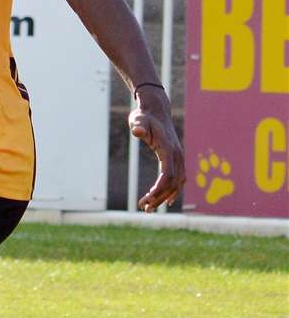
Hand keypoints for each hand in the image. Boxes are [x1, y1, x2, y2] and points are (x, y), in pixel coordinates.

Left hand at [128, 86, 184, 210]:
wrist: (156, 109)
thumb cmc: (144, 116)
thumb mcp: (138, 120)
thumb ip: (139, 126)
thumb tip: (138, 131)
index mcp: (168, 148)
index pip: (168, 174)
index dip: (159, 189)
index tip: (147, 199)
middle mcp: (177, 155)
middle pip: (173, 183)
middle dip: (159, 197)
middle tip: (144, 208)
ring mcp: (179, 157)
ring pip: (177, 183)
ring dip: (165, 197)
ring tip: (148, 208)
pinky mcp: (176, 158)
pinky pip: (179, 179)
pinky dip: (174, 191)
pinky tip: (166, 201)